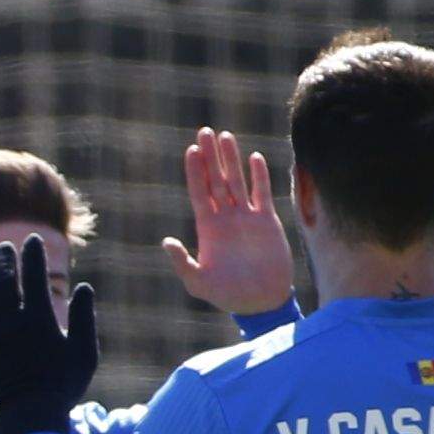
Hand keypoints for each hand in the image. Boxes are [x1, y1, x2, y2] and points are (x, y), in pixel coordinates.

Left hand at [0, 237, 96, 433]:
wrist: (30, 416)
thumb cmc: (64, 385)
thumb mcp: (85, 352)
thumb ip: (84, 317)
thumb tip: (83, 287)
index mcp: (39, 319)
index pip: (34, 276)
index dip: (33, 255)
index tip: (32, 239)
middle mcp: (11, 323)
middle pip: (4, 280)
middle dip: (5, 258)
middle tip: (5, 246)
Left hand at [168, 126, 298, 317]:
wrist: (261, 302)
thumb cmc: (227, 296)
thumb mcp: (198, 282)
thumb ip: (183, 262)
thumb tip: (166, 242)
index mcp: (207, 227)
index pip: (199, 191)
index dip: (195, 171)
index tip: (191, 149)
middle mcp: (225, 217)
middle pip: (216, 179)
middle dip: (210, 155)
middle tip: (205, 131)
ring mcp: (246, 216)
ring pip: (237, 180)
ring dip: (231, 158)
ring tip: (225, 135)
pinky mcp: (267, 221)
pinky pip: (261, 192)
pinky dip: (258, 175)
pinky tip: (253, 157)